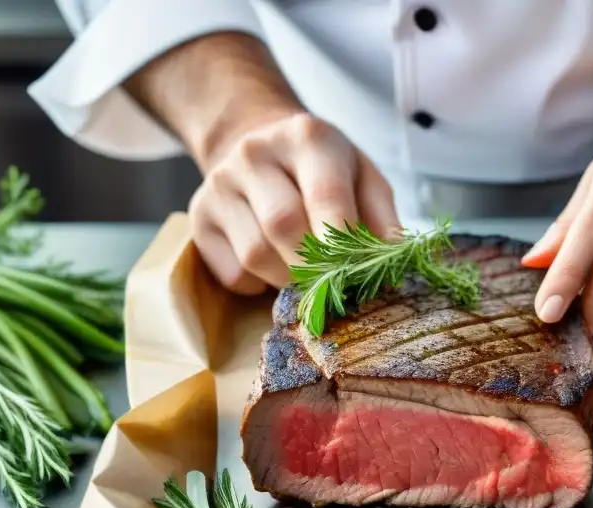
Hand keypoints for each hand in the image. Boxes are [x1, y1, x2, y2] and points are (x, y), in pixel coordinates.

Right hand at [189, 110, 399, 293]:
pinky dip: (258, 285)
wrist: (257, 145)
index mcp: (307, 137)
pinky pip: (232, 273)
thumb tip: (394, 260)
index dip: (341, 241)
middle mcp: (255, 153)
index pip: (325, 195)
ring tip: (305, 271)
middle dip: (315, 268)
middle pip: (284, 227)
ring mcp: (220, 183)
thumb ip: (382, 216)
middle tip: (334, 284)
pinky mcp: (198, 217)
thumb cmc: (322, 170)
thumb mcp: (362, 176)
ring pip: (256, 255)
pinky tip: (272, 264)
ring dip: (288, 279)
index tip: (355, 273)